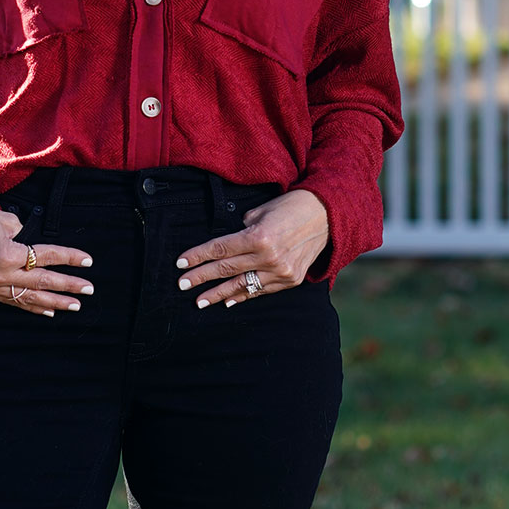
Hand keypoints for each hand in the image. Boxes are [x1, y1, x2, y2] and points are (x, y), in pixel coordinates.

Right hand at [0, 206, 93, 316]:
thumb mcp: (3, 220)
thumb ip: (23, 233)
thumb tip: (34, 247)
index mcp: (9, 254)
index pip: (47, 256)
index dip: (69, 258)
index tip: (87, 261)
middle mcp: (4, 274)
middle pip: (44, 281)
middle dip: (69, 286)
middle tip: (88, 289)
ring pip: (31, 298)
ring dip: (55, 303)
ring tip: (74, 306)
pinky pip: (15, 303)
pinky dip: (34, 308)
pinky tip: (49, 312)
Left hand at [175, 188, 328, 307]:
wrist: (328, 216)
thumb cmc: (291, 207)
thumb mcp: (262, 211)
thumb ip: (243, 229)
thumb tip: (230, 244)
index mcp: (258, 236)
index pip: (220, 249)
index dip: (197, 257)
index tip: (180, 264)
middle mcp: (268, 257)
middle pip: (226, 269)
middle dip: (201, 277)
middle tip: (182, 285)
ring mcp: (280, 271)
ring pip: (241, 285)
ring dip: (218, 294)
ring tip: (199, 301)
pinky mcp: (290, 280)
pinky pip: (260, 290)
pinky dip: (243, 295)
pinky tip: (228, 301)